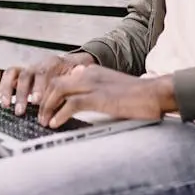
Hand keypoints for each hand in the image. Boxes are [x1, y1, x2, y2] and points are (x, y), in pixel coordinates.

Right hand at [0, 52, 95, 115]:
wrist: (71, 65)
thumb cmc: (73, 74)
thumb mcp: (78, 74)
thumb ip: (77, 74)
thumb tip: (81, 70)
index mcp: (54, 63)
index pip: (44, 73)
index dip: (39, 87)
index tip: (37, 101)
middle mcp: (39, 65)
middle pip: (28, 74)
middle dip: (23, 93)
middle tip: (22, 109)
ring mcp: (29, 69)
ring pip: (16, 74)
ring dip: (11, 90)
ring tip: (8, 106)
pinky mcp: (21, 75)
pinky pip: (9, 76)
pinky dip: (4, 87)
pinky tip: (4, 102)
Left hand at [39, 64, 175, 127]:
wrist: (154, 94)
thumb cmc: (136, 95)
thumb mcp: (110, 87)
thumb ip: (94, 89)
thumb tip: (77, 96)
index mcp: (91, 71)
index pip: (61, 78)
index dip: (48, 93)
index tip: (43, 107)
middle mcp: (88, 74)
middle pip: (55, 83)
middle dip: (43, 100)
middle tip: (40, 117)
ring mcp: (92, 84)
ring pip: (58, 91)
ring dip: (47, 107)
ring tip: (44, 122)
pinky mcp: (98, 97)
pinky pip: (71, 104)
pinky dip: (60, 114)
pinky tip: (56, 123)